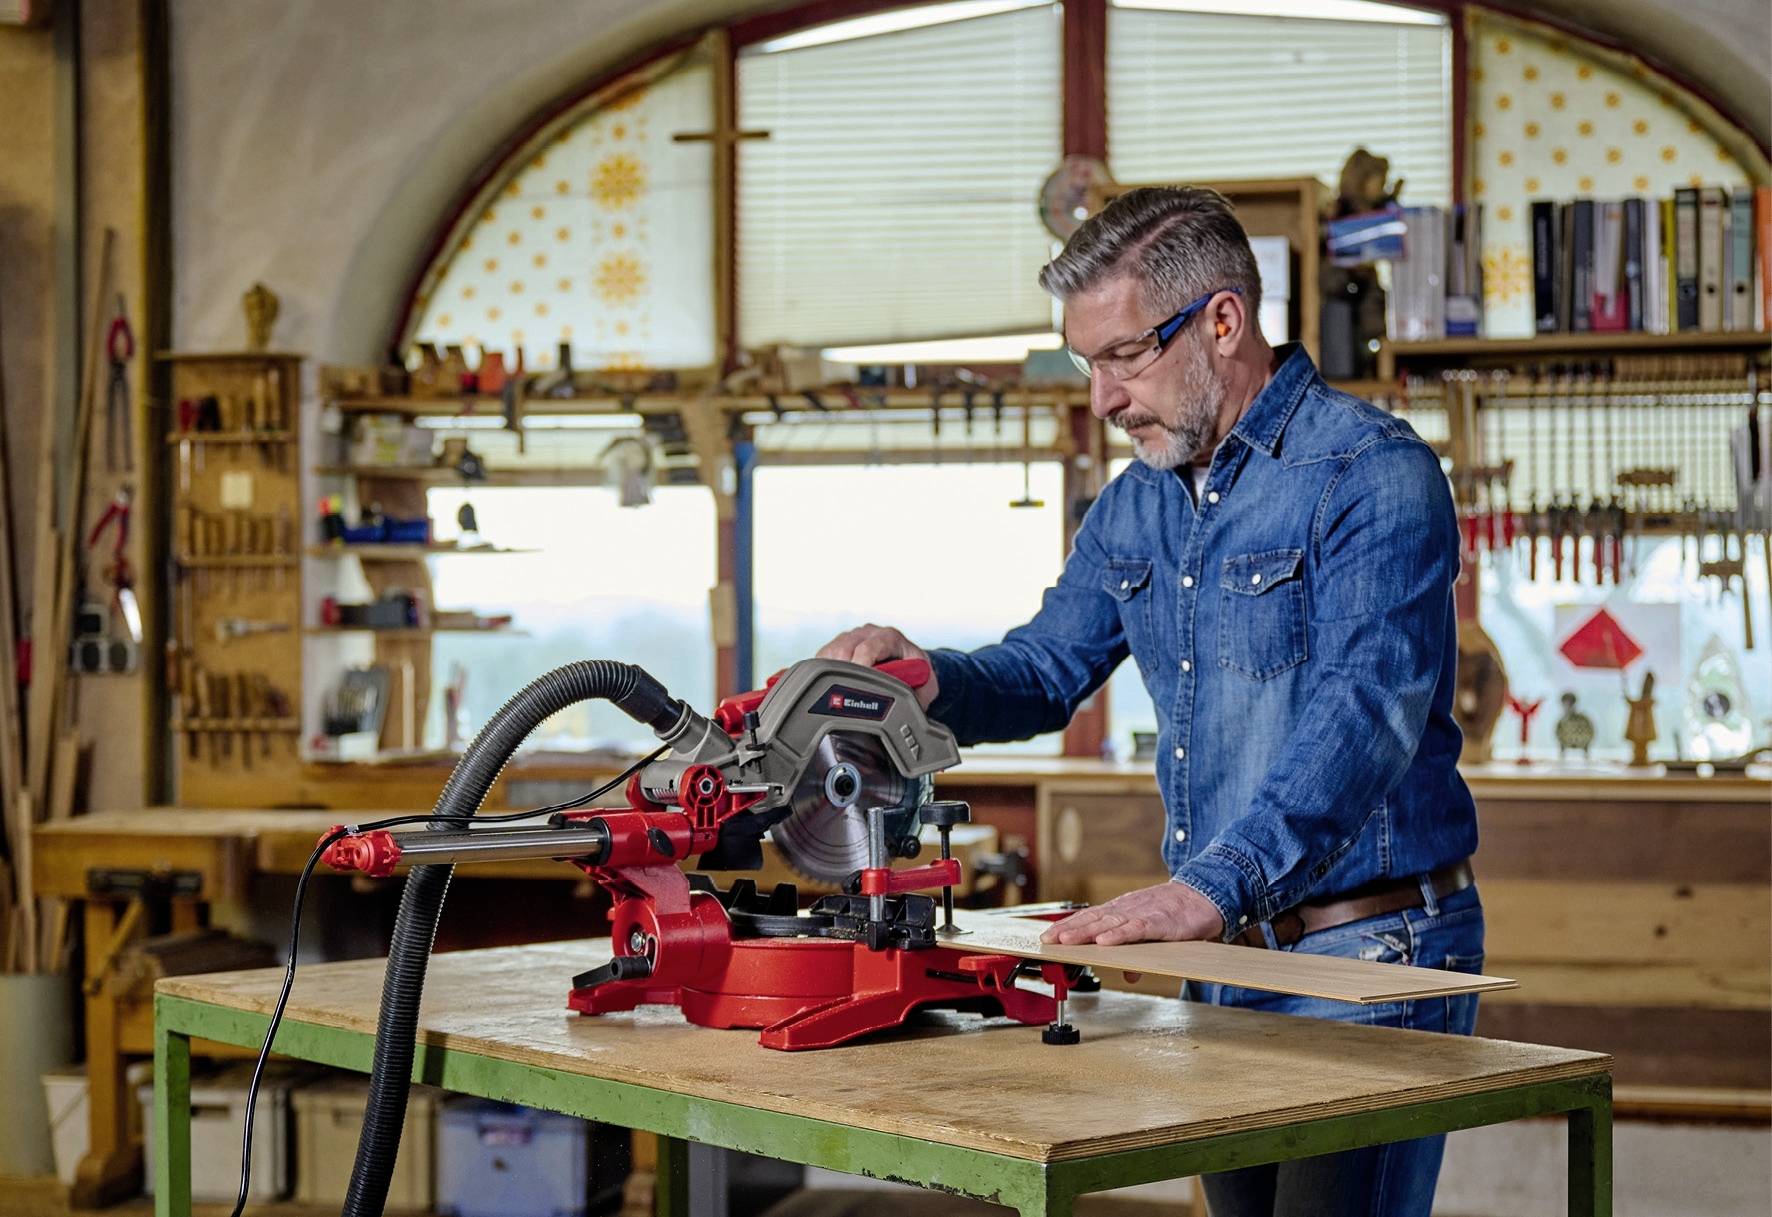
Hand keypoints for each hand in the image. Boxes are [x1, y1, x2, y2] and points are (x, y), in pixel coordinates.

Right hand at [815, 624, 939, 709]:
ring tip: (839, 693)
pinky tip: (831, 684)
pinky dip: (824, 670)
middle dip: (844, 674)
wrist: (911, 664)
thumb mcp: (926, 685)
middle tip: (846, 697)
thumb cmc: (918, 674)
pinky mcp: (839, 644)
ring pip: (831, 652)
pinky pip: (823, 656)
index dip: (861, 667)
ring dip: (832, 673)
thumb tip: (906, 709)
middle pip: (845, 648)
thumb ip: (918, 695)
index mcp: (890, 637)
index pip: (869, 648)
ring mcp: (852, 636)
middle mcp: (870, 632)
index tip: (858, 687)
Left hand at [1039, 881, 1225, 945]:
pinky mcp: (1160, 921)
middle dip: (1069, 930)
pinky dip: (1119, 935)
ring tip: (1066, 941)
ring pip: (1109, 923)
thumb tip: (1129, 974)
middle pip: (1092, 920)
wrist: (1205, 897)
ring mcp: (1142, 914)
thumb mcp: (1152, 934)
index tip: (1047, 935)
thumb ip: (1137, 952)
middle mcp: (1127, 910)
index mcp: (1122, 911)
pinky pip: (1136, 929)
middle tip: (1048, 940)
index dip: (1068, 926)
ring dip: (1086, 932)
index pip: (1089, 918)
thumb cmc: (1176, 914)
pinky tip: (1104, 941)